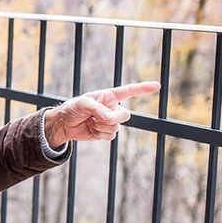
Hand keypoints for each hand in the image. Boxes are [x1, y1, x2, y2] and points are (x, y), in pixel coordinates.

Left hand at [44, 81, 160, 148]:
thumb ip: (97, 109)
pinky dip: (100, 134)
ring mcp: (110, 121)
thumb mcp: (82, 104)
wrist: (64, 124)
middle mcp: (112, 108)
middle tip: (97, 117)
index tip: (157, 86)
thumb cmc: (73, 108)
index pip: (129, 91)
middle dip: (112, 118)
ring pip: (116, 127)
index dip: (143, 88)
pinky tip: (91, 130)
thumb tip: (110, 118)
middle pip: (125, 115)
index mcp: (109, 96)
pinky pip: (110, 136)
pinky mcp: (106, 132)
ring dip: (101, 127)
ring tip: (90, 122)